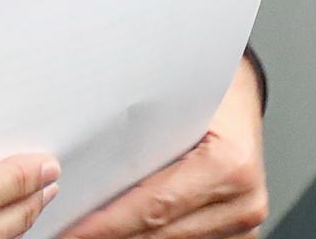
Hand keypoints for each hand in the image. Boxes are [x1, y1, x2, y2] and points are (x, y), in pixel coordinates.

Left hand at [58, 56, 266, 238]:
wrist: (240, 96)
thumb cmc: (209, 92)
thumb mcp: (175, 102)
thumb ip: (138, 135)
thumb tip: (87, 160)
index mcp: (229, 165)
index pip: (154, 205)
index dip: (109, 223)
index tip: (75, 230)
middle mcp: (242, 201)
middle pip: (160, 233)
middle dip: (111, 235)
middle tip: (71, 233)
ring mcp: (243, 224)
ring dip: (130, 238)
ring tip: (92, 231)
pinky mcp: (239, 235)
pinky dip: (153, 237)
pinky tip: (125, 230)